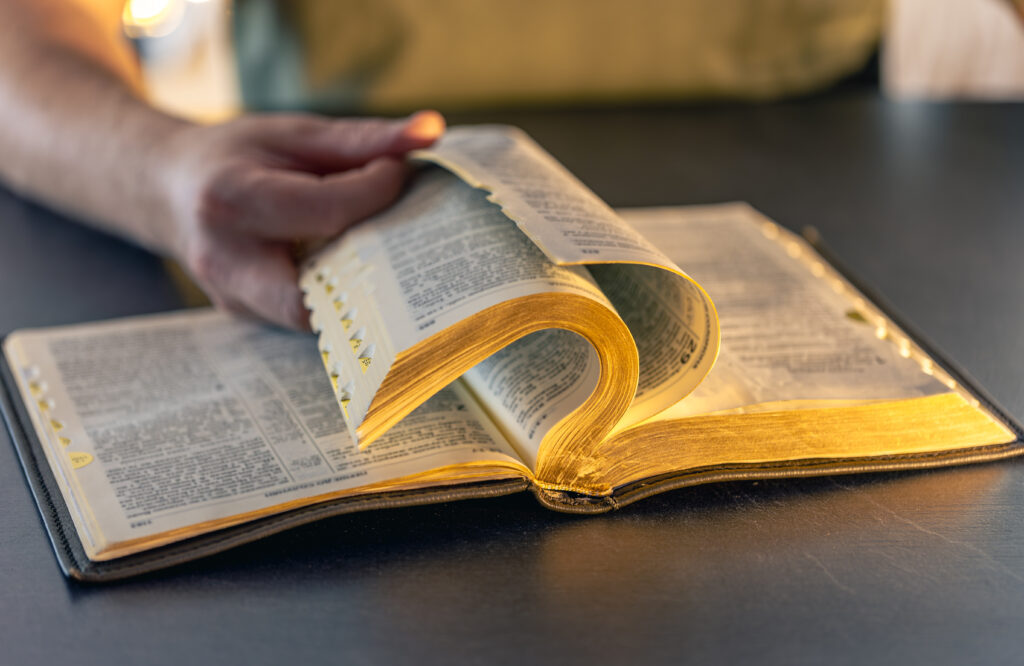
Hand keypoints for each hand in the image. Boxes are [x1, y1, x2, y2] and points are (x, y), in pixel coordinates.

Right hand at [160, 110, 444, 329]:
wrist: (165, 188)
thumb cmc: (233, 155)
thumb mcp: (292, 133)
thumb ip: (362, 138)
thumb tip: (431, 132)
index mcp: (231, 200)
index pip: (328, 210)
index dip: (378, 192)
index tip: (398, 171)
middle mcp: (225, 260)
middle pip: (316, 295)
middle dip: (370, 272)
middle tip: (407, 237)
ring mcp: (233, 298)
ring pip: (315, 316)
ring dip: (358, 290)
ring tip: (389, 253)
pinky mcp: (247, 316)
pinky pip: (306, 316)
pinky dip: (339, 295)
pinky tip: (359, 269)